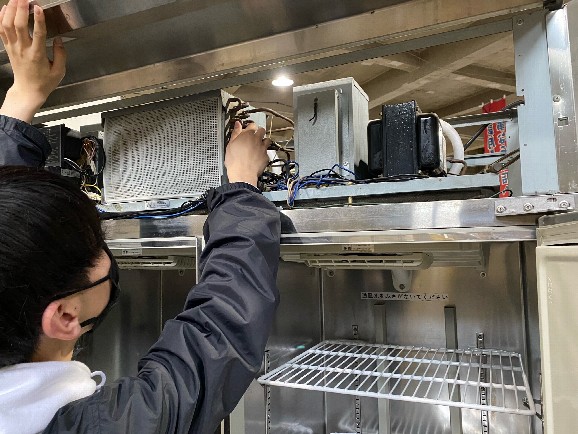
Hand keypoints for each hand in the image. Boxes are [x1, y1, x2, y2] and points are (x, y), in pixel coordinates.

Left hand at [0, 0, 65, 122]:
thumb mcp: (59, 71)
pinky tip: (5, 9)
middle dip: (21, 9)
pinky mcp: (8, 47)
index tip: (38, 8)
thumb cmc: (44, 82)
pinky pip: (1, 30)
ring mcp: (13, 47)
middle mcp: (23, 49)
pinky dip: (1, 17)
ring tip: (16, 0)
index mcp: (37, 55)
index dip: (38, 19)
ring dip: (10, 10)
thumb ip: (61, 54)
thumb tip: (59, 40)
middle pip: (18, 25)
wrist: (28, 91)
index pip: (37, 34)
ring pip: (7, 25)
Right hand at [225, 121, 270, 186]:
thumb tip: (237, 124)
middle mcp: (257, 140)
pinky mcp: (266, 157)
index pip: (252, 125)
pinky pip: (267, 152)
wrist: (242, 174)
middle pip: (262, 130)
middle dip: (259, 132)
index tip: (248, 130)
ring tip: (258, 146)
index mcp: (247, 135)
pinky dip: (264, 153)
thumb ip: (235, 133)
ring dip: (264, 141)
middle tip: (254, 137)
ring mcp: (263, 148)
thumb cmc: (234, 161)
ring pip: (267, 140)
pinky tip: (259, 157)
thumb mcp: (230, 145)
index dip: (250, 127)